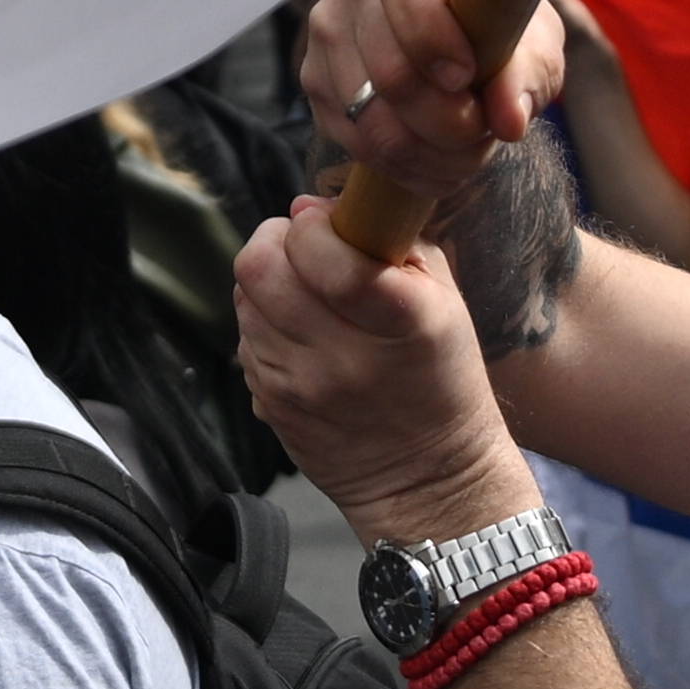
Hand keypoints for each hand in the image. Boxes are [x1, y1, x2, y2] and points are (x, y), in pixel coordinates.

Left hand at [229, 193, 537, 553]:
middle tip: (303, 248)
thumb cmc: (444, 379)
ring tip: (305, 295)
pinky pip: (246, 340)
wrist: (428, 480)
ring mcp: (299, 386)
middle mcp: (341, 355)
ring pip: (245, 300)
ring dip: (268, 283)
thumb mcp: (444, 300)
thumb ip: (386, 240)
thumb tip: (308, 208)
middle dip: (277, 242)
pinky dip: (265, 325)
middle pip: (260, 268)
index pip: (320, 250)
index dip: (312, 225)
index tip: (327, 225)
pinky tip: (302, 337)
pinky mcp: (272, 407)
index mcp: (398, 321)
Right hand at [292, 0, 556, 229]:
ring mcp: (328, 30)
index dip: (434, 38)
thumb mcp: (533, 38)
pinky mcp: (315, 79)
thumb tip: (509, 121)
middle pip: (389, 71)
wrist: (463, 31)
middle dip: (448, 121)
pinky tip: (438, 163)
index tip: (469, 77)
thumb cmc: (499, 22)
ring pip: (370, 119)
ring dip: (429, 154)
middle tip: (484, 132)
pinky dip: (403, 168)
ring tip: (468, 154)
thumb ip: (527, 73)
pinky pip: (354, 142)